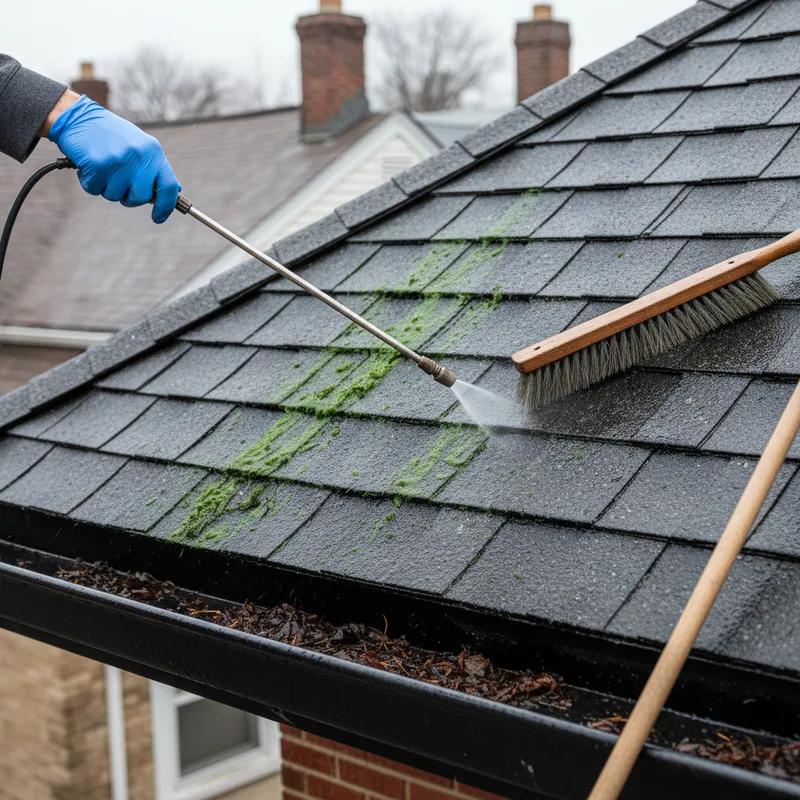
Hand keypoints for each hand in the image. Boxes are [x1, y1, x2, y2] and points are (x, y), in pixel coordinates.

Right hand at [46, 93, 179, 222]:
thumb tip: (173, 190)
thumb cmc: (110, 135)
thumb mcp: (140, 145)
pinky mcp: (98, 164)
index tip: (159, 217)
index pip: (169, 186)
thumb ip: (154, 168)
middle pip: (141, 197)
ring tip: (102, 167)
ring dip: (106, 188)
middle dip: (129, 197)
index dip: (166, 206)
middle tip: (118, 184)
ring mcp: (119, 160)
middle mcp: (139, 155)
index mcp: (153, 151)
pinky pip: (95, 189)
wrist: (77, 116)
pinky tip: (89, 166)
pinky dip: (89, 183)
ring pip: (115, 196)